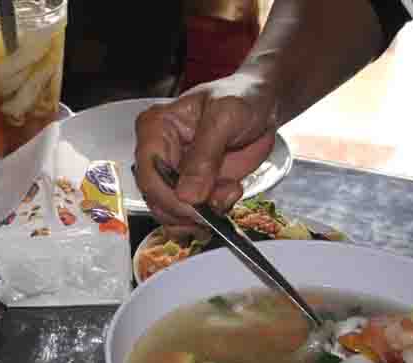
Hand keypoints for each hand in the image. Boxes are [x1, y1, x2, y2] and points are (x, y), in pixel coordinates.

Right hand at [134, 72, 279, 235]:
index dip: (170, 197)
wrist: (263, 105)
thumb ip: (205, 156)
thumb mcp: (225, 117)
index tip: (197, 206)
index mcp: (156, 129)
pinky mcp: (192, 189)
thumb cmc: (243, 97)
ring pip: (173, 213)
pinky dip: (211, 215)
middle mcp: (159, 154)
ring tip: (229, 192)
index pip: (149, 174)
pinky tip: (229, 195)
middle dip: (189, 209)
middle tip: (220, 200)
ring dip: (203, 214)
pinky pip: (191, 216)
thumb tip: (187, 194)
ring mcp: (175, 174)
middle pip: (157, 199)